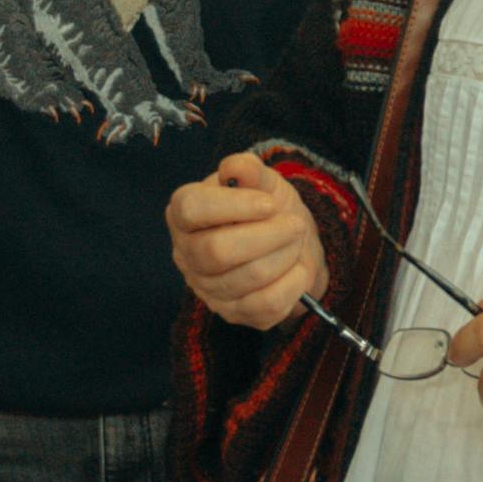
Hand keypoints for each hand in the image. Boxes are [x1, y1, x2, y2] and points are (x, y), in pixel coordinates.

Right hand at [168, 153, 321, 328]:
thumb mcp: (262, 181)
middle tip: (294, 224)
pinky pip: (266, 304)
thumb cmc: (268, 208)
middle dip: (268, 236)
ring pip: (247, 278)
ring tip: (296, 241)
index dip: (234, 206)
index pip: (191, 209)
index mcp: (184, 214)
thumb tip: (235, 168)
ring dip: (285, 255)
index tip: (269, 203)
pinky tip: (298, 268)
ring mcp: (207, 288)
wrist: (291, 244)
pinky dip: (293, 283)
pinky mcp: (234, 313)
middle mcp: (187, 254)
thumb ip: (249, 169)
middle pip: (217, 251)